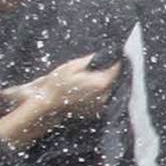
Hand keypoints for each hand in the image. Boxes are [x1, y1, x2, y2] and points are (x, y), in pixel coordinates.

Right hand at [0, 53, 122, 146]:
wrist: (48, 103)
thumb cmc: (58, 84)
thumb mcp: (73, 66)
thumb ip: (92, 59)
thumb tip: (105, 54)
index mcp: (101, 83)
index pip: (117, 69)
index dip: (116, 60)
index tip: (116, 55)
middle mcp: (104, 96)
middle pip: (115, 79)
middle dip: (110, 71)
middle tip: (102, 65)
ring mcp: (101, 105)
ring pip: (110, 89)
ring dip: (105, 82)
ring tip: (93, 77)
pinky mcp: (96, 111)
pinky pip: (103, 98)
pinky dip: (100, 92)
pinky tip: (88, 89)